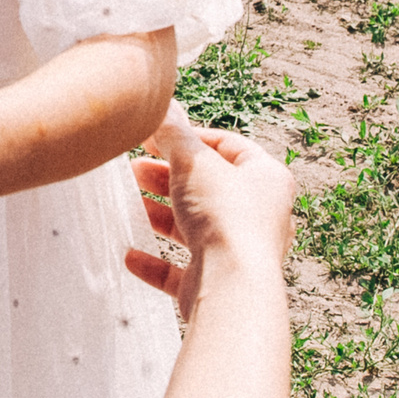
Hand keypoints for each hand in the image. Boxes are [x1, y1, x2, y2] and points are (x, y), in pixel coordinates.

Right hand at [125, 122, 295, 322]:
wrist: (233, 288)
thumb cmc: (226, 218)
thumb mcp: (194, 162)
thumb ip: (176, 135)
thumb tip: (166, 109)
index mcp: (267, 178)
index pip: (227, 146)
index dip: (190, 138)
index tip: (157, 138)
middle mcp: (260, 215)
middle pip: (208, 187)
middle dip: (169, 177)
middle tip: (137, 168)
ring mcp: (240, 251)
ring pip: (195, 227)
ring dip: (162, 216)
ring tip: (132, 205)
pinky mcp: (219, 283)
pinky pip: (183, 269)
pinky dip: (156, 262)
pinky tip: (132, 255)